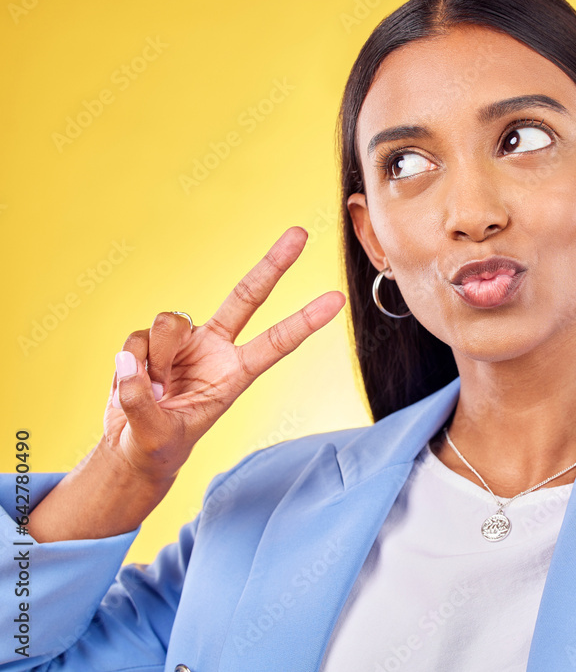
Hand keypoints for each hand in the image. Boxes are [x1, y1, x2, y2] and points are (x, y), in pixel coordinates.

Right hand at [103, 226, 344, 483]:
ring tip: (156, 390)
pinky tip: (136, 382)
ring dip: (157, 357)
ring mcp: (185, 340)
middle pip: (247, 296)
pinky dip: (131, 364)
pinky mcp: (151, 340)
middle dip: (273, 264)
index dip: (305, 320)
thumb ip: (141, 402)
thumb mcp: (157, 436)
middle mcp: (216, 348)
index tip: (337, 299)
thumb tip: (130, 362)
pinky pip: (138, 338)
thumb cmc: (158, 444)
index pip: (277, 343)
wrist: (132, 447)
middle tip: (300, 234)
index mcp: (236, 374)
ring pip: (171, 322)